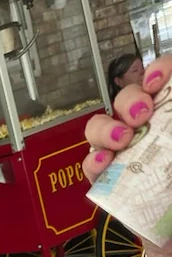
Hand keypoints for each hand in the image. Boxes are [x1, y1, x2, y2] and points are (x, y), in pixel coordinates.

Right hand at [83, 55, 171, 256]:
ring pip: (102, 127)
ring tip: (121, 140)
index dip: (158, 71)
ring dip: (106, 127)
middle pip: (128, 97)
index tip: (158, 82)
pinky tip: (103, 163)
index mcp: (171, 124)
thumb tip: (165, 122)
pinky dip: (93, 161)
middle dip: (128, 98)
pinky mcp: (112, 186)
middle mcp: (152, 134)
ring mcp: (130, 158)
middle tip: (140, 113)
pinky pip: (92, 166)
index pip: (164, 81)